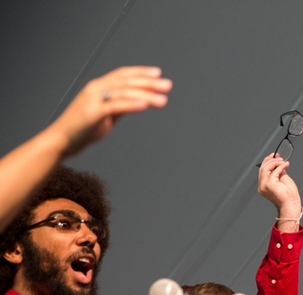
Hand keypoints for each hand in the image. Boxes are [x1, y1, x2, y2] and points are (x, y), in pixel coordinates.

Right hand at [47, 66, 171, 157]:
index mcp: (98, 87)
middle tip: (168, 85)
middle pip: (126, 82)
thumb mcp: (105, 114)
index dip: (140, 72)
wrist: (61, 141)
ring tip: (163, 100)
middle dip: (148, 83)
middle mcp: (95, 89)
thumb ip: (119, 106)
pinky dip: (131, 104)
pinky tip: (145, 105)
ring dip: (145, 95)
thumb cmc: (81, 128)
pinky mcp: (92, 113)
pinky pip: (115, 106)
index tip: (158, 73)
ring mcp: (93, 100)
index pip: (122, 75)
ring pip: (123, 93)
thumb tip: (138, 101)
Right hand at [257, 153, 301, 216]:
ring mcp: (264, 185)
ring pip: (265, 168)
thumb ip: (279, 170)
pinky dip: (280, 166)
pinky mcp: (269, 184)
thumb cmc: (288, 195)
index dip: (268, 161)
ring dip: (275, 162)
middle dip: (271, 160)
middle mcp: (262, 185)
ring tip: (283, 162)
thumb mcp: (283, 178)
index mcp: (264, 184)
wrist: (291, 204)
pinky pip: (274, 171)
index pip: (262, 169)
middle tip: (280, 158)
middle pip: (262, 168)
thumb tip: (278, 161)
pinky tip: (286, 165)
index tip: (275, 155)